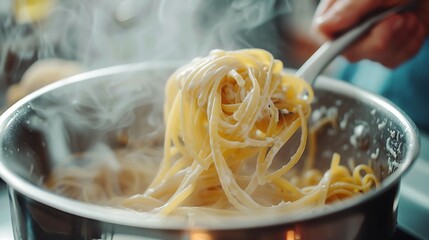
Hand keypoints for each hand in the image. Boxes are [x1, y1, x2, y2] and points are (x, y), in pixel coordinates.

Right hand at [312, 0, 428, 67]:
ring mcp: (370, 38)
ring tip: (409, 15)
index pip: (324, 33)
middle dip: (380, 39)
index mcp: (337, 9)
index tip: (363, 32)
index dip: (339, 40)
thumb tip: (325, 26)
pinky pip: (395, 60)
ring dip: (401, 38)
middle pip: (352, 53)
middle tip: (398, 17)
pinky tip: (414, 24)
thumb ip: (349, 7)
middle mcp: (351, 26)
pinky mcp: (389, 48)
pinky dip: (411, 42)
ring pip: (377, 58)